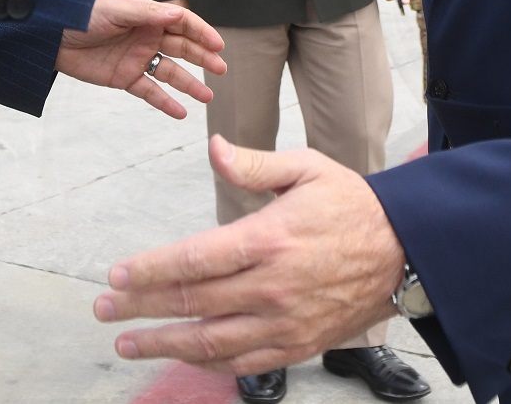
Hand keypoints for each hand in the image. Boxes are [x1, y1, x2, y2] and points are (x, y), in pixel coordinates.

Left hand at [56, 0, 226, 118]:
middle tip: (221, 69)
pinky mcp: (123, 77)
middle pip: (182, 48)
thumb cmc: (81, 14)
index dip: (202, 33)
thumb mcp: (117, 10)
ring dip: (189, 84)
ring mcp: (136, 58)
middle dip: (203, 58)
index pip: (183, 23)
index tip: (218, 46)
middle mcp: (146, 36)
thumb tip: (179, 14)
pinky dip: (165, 102)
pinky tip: (181, 112)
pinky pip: (149, 91)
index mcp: (147, 16)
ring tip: (207, 97)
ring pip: (170, 72)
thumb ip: (148, 14)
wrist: (50, 36)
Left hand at [94, 137, 405, 374]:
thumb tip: (213, 148)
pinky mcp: (297, 345)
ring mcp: (285, 322)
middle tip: (103, 308)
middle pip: (193, 303)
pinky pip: (244, 363)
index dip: (150, 271)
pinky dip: (208, 364)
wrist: (407, 252)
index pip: (195, 260)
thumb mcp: (307, 168)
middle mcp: (272, 286)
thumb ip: (255, 163)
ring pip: (211, 341)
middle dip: (141, 308)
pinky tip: (180, 357)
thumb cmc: (351, 205)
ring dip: (163, 344)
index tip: (117, 274)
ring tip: (127, 343)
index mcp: (270, 239)